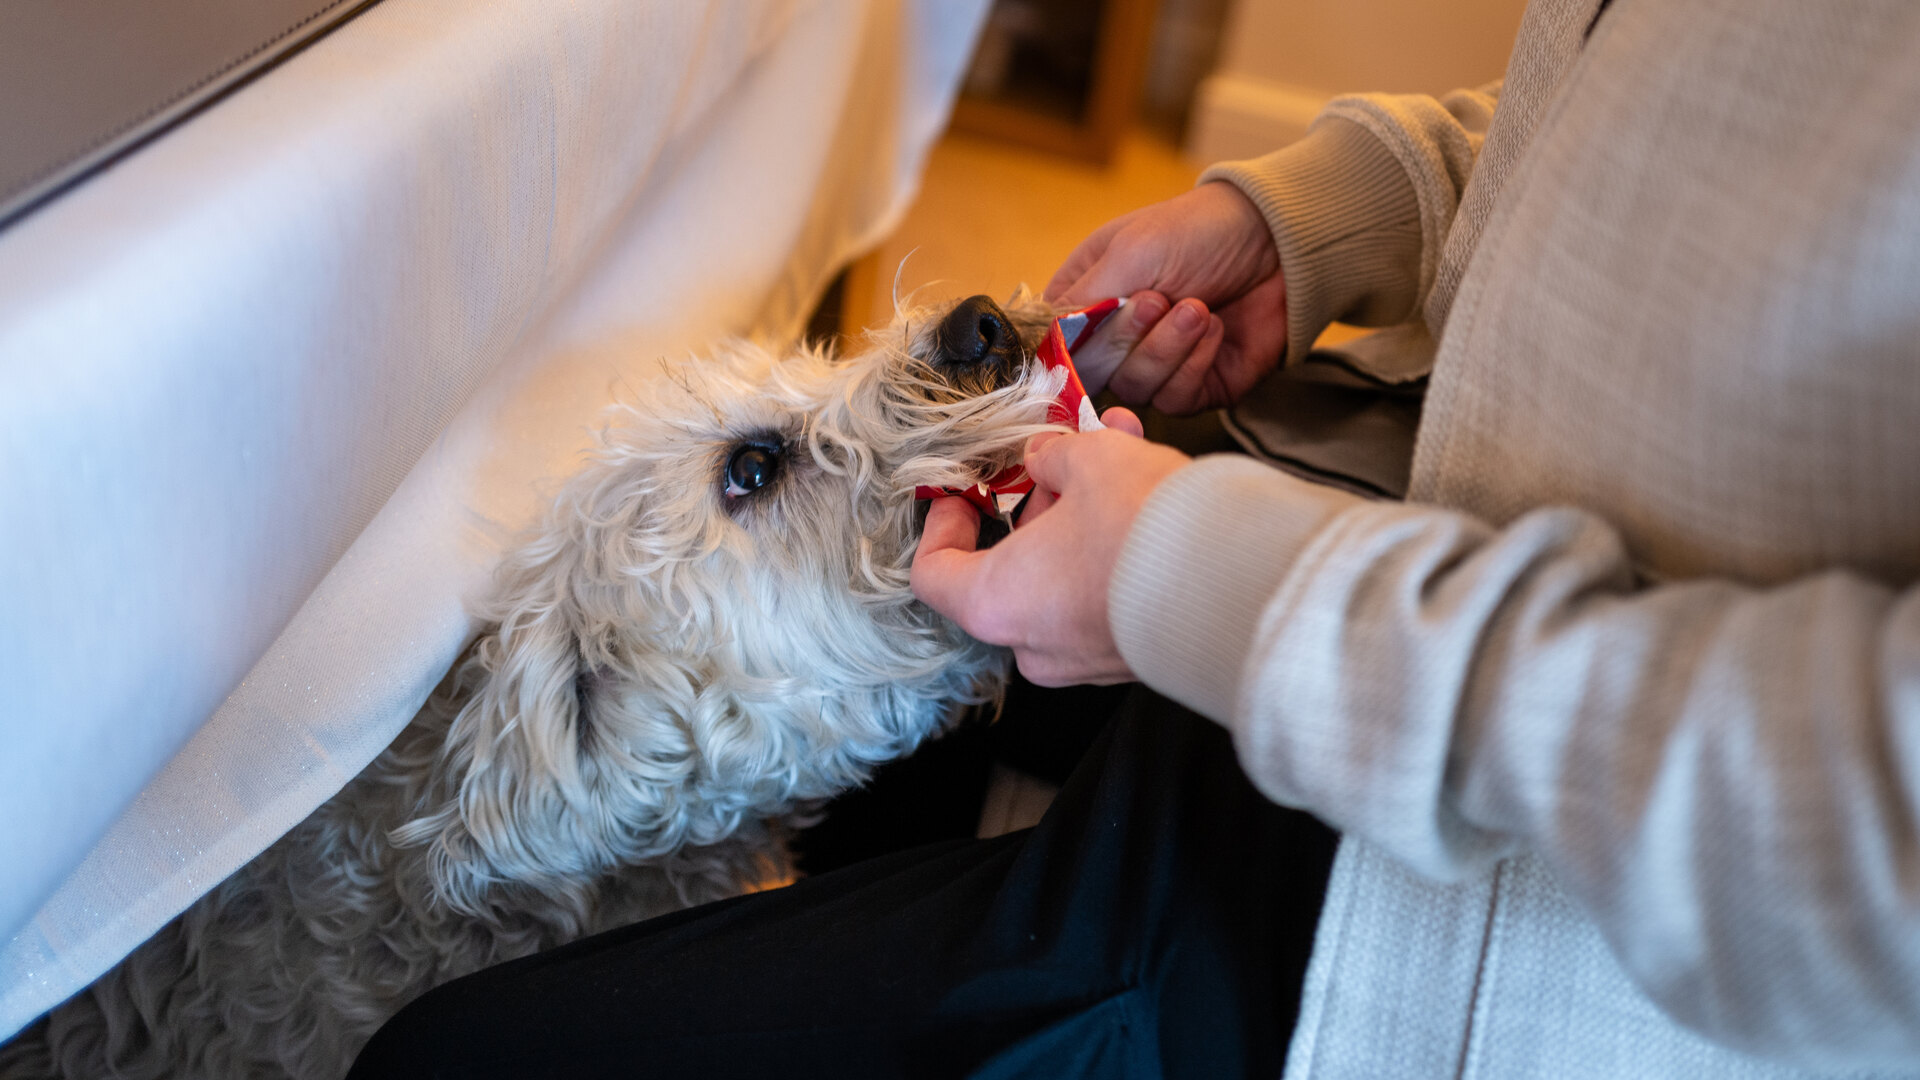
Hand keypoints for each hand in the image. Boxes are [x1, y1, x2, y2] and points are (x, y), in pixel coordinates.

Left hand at [911, 407, 1189, 685]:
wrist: (1236, 585)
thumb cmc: (1142, 529)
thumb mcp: (1089, 461)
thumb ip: (1055, 457)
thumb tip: (1047, 458)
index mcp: (996, 603)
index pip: (935, 575)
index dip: (942, 525)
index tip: (961, 493)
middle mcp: (1034, 644)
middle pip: (1009, 568)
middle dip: (1036, 503)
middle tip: (1057, 458)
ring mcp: (1086, 658)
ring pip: (1063, 576)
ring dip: (1082, 513)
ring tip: (1118, 448)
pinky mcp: (1133, 655)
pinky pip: (1104, 594)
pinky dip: (1114, 546)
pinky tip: (1149, 487)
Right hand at [1047, 182, 1287, 413]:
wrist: (1279, 241)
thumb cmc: (1198, 231)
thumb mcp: (1128, 251)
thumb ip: (1080, 302)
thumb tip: (1043, 345)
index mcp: (1087, 298)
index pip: (1054, 345)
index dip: (1067, 348)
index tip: (1088, 330)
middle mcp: (1116, 338)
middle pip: (1093, 374)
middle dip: (1128, 339)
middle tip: (1159, 299)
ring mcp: (1156, 365)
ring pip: (1135, 391)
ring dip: (1167, 349)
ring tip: (1198, 308)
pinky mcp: (1196, 386)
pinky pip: (1176, 399)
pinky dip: (1195, 363)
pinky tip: (1214, 327)